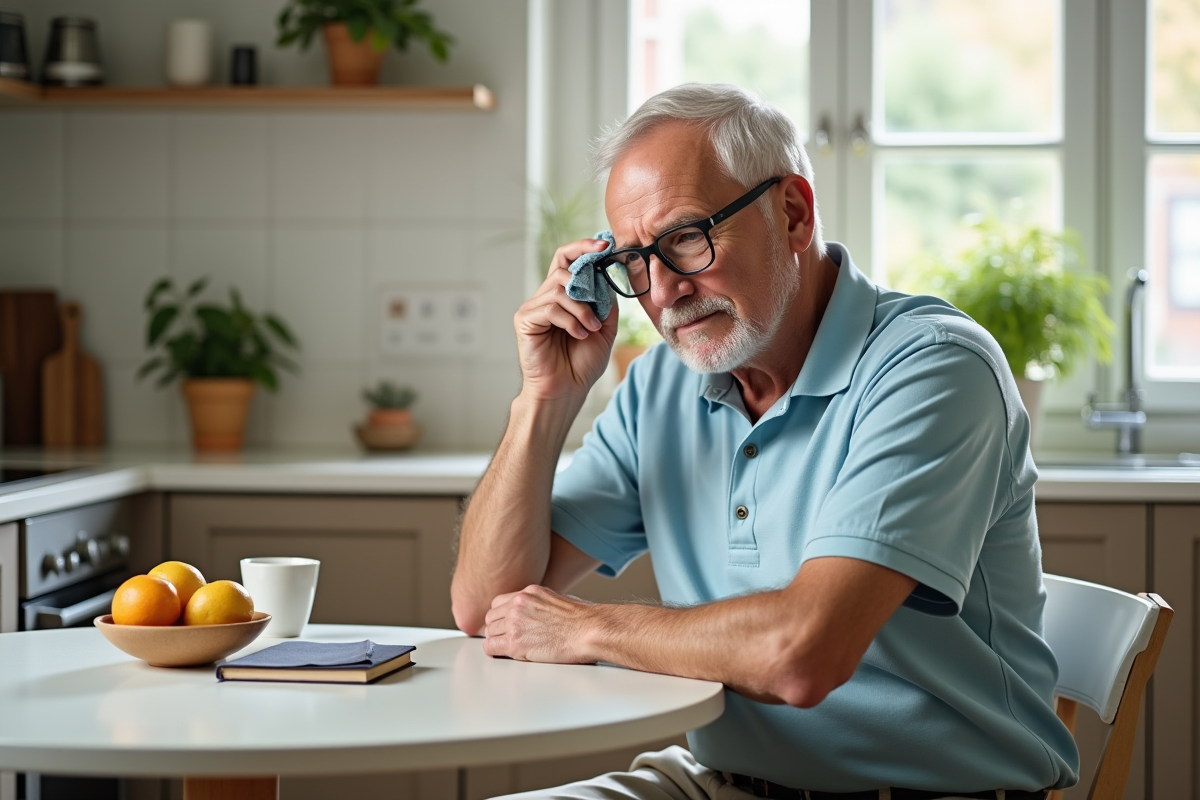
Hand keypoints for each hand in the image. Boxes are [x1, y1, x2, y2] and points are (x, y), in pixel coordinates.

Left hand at [483, 584, 595, 662]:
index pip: (498, 603)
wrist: (589, 630)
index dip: (500, 616)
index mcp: (528, 593)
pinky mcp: (515, 642)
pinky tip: (506, 654)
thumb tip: (533, 617)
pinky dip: (495, 652)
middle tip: (506, 639)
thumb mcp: (556, 601)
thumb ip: (538, 606)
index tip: (504, 625)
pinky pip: (490, 647)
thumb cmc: (582, 621)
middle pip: (491, 617)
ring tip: (512, 648)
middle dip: (497, 629)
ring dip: (498, 641)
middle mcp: (518, 604)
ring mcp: (514, 622)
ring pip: (489, 632)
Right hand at [514, 239, 618, 402]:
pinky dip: (570, 320)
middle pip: (562, 266)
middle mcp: (546, 297)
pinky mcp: (525, 320)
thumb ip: (605, 299)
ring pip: (560, 288)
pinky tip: (579, 335)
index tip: (605, 245)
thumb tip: (606, 274)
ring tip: (591, 329)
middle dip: (586, 282)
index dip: (584, 247)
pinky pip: (550, 307)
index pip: (567, 258)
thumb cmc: (582, 363)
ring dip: (582, 309)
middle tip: (597, 308)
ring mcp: (533, 307)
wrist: (567, 390)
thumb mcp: (604, 326)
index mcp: (563, 295)